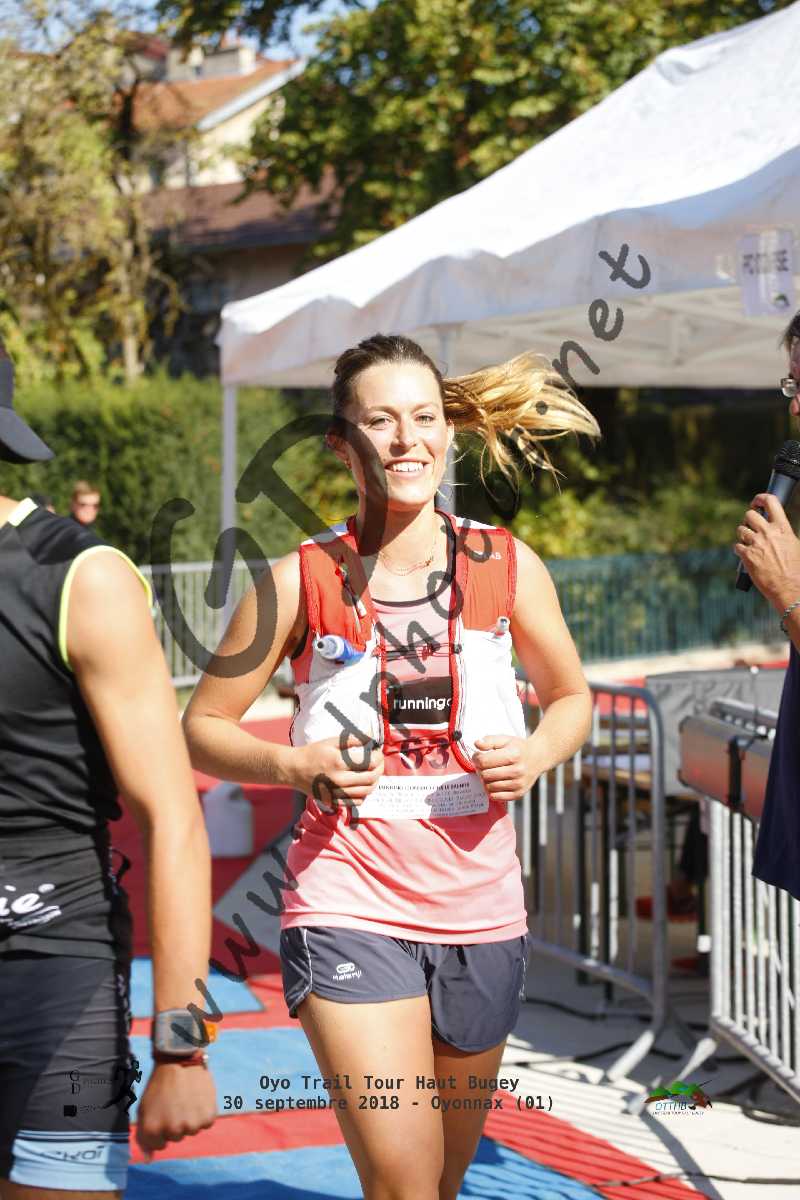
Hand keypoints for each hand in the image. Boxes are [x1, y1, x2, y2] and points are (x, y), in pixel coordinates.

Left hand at [135, 1062, 215, 1159]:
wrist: (179, 1060)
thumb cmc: (160, 1085)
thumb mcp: (144, 1110)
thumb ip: (145, 1138)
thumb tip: (149, 1160)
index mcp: (152, 1131)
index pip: (158, 1145)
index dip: (160, 1127)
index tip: (161, 1111)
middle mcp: (172, 1132)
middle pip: (176, 1137)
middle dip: (175, 1122)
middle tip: (174, 1101)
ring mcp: (190, 1125)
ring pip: (191, 1130)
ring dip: (190, 1117)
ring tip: (186, 1097)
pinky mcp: (207, 1117)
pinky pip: (205, 1123)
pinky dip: (203, 1112)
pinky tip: (197, 1097)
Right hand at [294, 733, 383, 811]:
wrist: (293, 770)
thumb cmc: (312, 753)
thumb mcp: (331, 742)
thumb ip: (353, 740)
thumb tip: (371, 738)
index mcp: (339, 762)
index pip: (370, 762)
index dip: (379, 756)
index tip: (378, 752)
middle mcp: (338, 780)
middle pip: (371, 778)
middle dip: (380, 769)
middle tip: (379, 762)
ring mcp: (336, 793)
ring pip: (367, 792)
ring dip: (375, 782)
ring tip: (373, 773)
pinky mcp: (333, 802)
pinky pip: (357, 802)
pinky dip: (364, 794)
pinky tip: (362, 785)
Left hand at [472, 735, 540, 801]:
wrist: (538, 758)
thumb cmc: (518, 748)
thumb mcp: (505, 739)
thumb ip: (489, 740)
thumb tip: (477, 744)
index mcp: (513, 755)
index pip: (484, 761)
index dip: (476, 758)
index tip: (479, 756)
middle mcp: (517, 771)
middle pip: (485, 775)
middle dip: (481, 769)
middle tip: (485, 765)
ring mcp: (519, 784)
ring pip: (489, 787)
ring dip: (486, 780)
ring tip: (490, 772)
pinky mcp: (519, 794)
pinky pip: (496, 797)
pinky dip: (492, 790)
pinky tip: (495, 782)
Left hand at [734, 493, 799, 610]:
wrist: (790, 588)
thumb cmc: (795, 569)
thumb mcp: (794, 544)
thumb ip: (782, 533)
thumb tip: (774, 528)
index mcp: (782, 528)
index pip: (770, 501)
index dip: (760, 498)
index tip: (756, 503)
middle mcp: (768, 532)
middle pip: (749, 514)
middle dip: (749, 520)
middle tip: (752, 527)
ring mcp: (756, 543)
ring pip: (740, 529)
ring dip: (743, 535)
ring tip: (750, 543)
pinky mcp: (747, 556)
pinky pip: (737, 546)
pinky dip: (740, 549)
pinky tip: (747, 555)